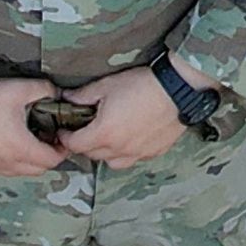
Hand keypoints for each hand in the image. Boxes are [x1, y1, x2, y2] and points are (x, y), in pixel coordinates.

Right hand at [0, 78, 67, 177]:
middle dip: (47, 156)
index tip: (61, 138)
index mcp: (19, 148)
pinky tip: (4, 143)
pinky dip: (7, 162)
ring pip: (16, 172)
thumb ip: (45, 90)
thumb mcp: (20, 88)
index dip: (62, 150)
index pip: (51, 161)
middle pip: (36, 170)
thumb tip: (56, 93)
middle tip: (47, 138)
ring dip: (27, 161)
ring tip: (26, 140)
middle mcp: (4, 163)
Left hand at [55, 65, 190, 168]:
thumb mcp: (108, 85)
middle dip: (85, 143)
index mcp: (104, 134)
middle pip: (92, 155)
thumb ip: (83, 96)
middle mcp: (119, 149)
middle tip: (86, 128)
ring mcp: (137, 153)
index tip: (66, 129)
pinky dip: (126, 151)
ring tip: (109, 135)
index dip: (66, 137)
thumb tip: (66, 99)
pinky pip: (133, 158)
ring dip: (105, 151)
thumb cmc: (144, 85)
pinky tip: (130, 136)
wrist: (179, 88)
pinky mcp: (153, 152)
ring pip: (112, 161)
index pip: (74, 145)